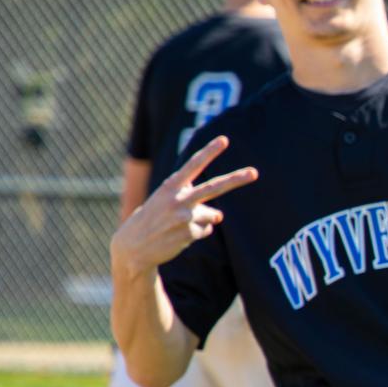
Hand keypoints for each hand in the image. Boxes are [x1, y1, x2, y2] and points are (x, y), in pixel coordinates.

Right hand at [110, 136, 256, 274]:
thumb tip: (219, 215)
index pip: (193, 165)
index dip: (209, 152)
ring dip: (202, 221)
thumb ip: (190, 198)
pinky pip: (206, 231)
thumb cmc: (152, 219)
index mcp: (170, 186)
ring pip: (211, 216)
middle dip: (236, 179)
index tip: (224, 140)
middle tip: (254, 172)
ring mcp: (185, 217)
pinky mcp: (189, 234)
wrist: (133, 246)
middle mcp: (179, 199)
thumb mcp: (165, 200)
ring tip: (178, 226)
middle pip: (214, 188)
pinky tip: (178, 236)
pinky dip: (197, 234)